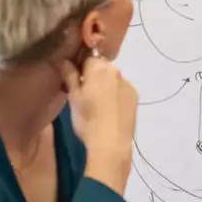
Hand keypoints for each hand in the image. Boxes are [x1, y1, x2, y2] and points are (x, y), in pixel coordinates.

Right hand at [56, 53, 137, 191]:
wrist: (111, 143)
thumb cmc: (87, 119)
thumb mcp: (73, 97)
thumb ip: (70, 76)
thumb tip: (67, 61)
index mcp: (99, 68)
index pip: (87, 58)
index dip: (79, 69)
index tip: (74, 83)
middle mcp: (116, 71)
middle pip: (101, 67)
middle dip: (92, 76)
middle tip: (84, 95)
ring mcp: (128, 84)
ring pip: (112, 79)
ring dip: (104, 85)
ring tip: (98, 106)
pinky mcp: (135, 97)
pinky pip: (121, 90)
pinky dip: (115, 95)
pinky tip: (109, 110)